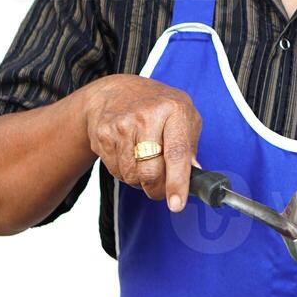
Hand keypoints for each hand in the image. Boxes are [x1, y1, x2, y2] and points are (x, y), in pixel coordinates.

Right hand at [85, 75, 202, 211]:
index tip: (177, 204)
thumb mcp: (184, 117)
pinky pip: (115, 171)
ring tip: (143, 162)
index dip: (177, 183)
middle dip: (157, 189)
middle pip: (151, 172)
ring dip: (139, 180)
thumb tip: (193, 176)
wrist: (116, 91)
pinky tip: (128, 154)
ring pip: (131, 175)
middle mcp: (146, 115)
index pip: (176, 153)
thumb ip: (190, 147)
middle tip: (160, 189)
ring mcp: (122, 124)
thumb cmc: (157, 106)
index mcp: (174, 110)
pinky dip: (124, 171)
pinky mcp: (103, 134)